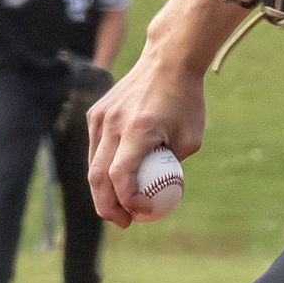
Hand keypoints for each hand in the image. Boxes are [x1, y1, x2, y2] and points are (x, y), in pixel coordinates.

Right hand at [87, 50, 205, 227]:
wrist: (168, 61)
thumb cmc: (186, 101)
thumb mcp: (190, 140)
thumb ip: (171, 168)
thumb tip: (158, 196)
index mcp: (139, 130)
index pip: (121, 176)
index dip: (128, 201)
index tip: (143, 213)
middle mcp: (114, 123)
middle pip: (98, 177)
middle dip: (108, 207)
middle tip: (124, 222)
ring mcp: (101, 117)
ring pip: (93, 165)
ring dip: (103, 191)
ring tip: (121, 206)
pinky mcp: (96, 113)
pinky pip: (95, 148)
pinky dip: (103, 168)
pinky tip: (118, 178)